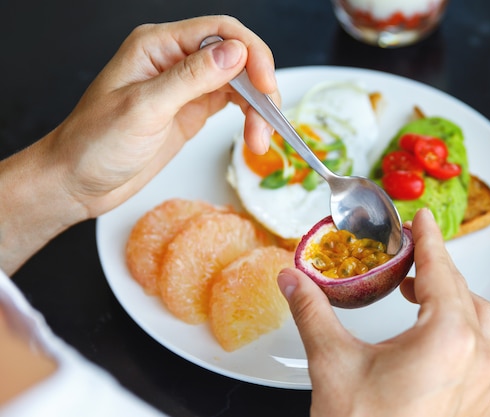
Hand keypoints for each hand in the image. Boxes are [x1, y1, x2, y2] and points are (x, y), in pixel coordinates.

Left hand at [0, 16, 276, 274]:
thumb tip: (236, 52)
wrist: (77, 181)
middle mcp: (174, 60)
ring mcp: (185, 86)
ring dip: (257, 108)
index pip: (219, 32)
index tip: (267, 86)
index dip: (251, 53)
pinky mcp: (191, 110)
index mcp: (157, 46)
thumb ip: (191, 78)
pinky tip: (253, 136)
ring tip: (259, 141)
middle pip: (236, 56)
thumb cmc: (95, 144)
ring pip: (238, 82)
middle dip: (259, 87)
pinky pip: (231, 104)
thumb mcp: (144, 109)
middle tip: (268, 122)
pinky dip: (248, 118)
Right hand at [277, 208, 489, 416]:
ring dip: (452, 298)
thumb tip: (292, 280)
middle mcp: (478, 359)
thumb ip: (312, 312)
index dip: (429, 239)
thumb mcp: (332, 363)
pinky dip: (463, 329)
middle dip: (436, 268)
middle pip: (463, 291)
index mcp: (447, 338)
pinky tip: (437, 335)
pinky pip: (486, 351)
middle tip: (409, 257)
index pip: (440, 271)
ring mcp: (486, 385)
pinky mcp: (482, 404)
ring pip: (481, 321)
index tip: (423, 219)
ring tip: (419, 293)